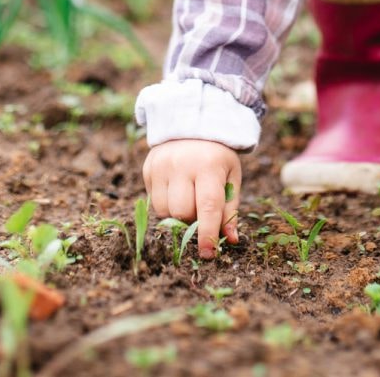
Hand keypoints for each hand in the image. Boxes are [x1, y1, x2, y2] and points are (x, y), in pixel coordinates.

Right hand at [142, 139, 241, 258]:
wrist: (193, 124)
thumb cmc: (217, 157)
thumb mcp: (231, 177)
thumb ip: (230, 210)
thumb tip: (229, 241)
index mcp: (208, 166)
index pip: (207, 207)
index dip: (207, 234)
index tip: (208, 254)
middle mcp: (181, 165)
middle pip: (182, 212)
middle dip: (192, 220)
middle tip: (200, 210)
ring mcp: (161, 166)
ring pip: (164, 211)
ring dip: (177, 215)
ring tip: (188, 198)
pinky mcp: (148, 168)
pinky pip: (153, 201)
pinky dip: (166, 203)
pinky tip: (175, 188)